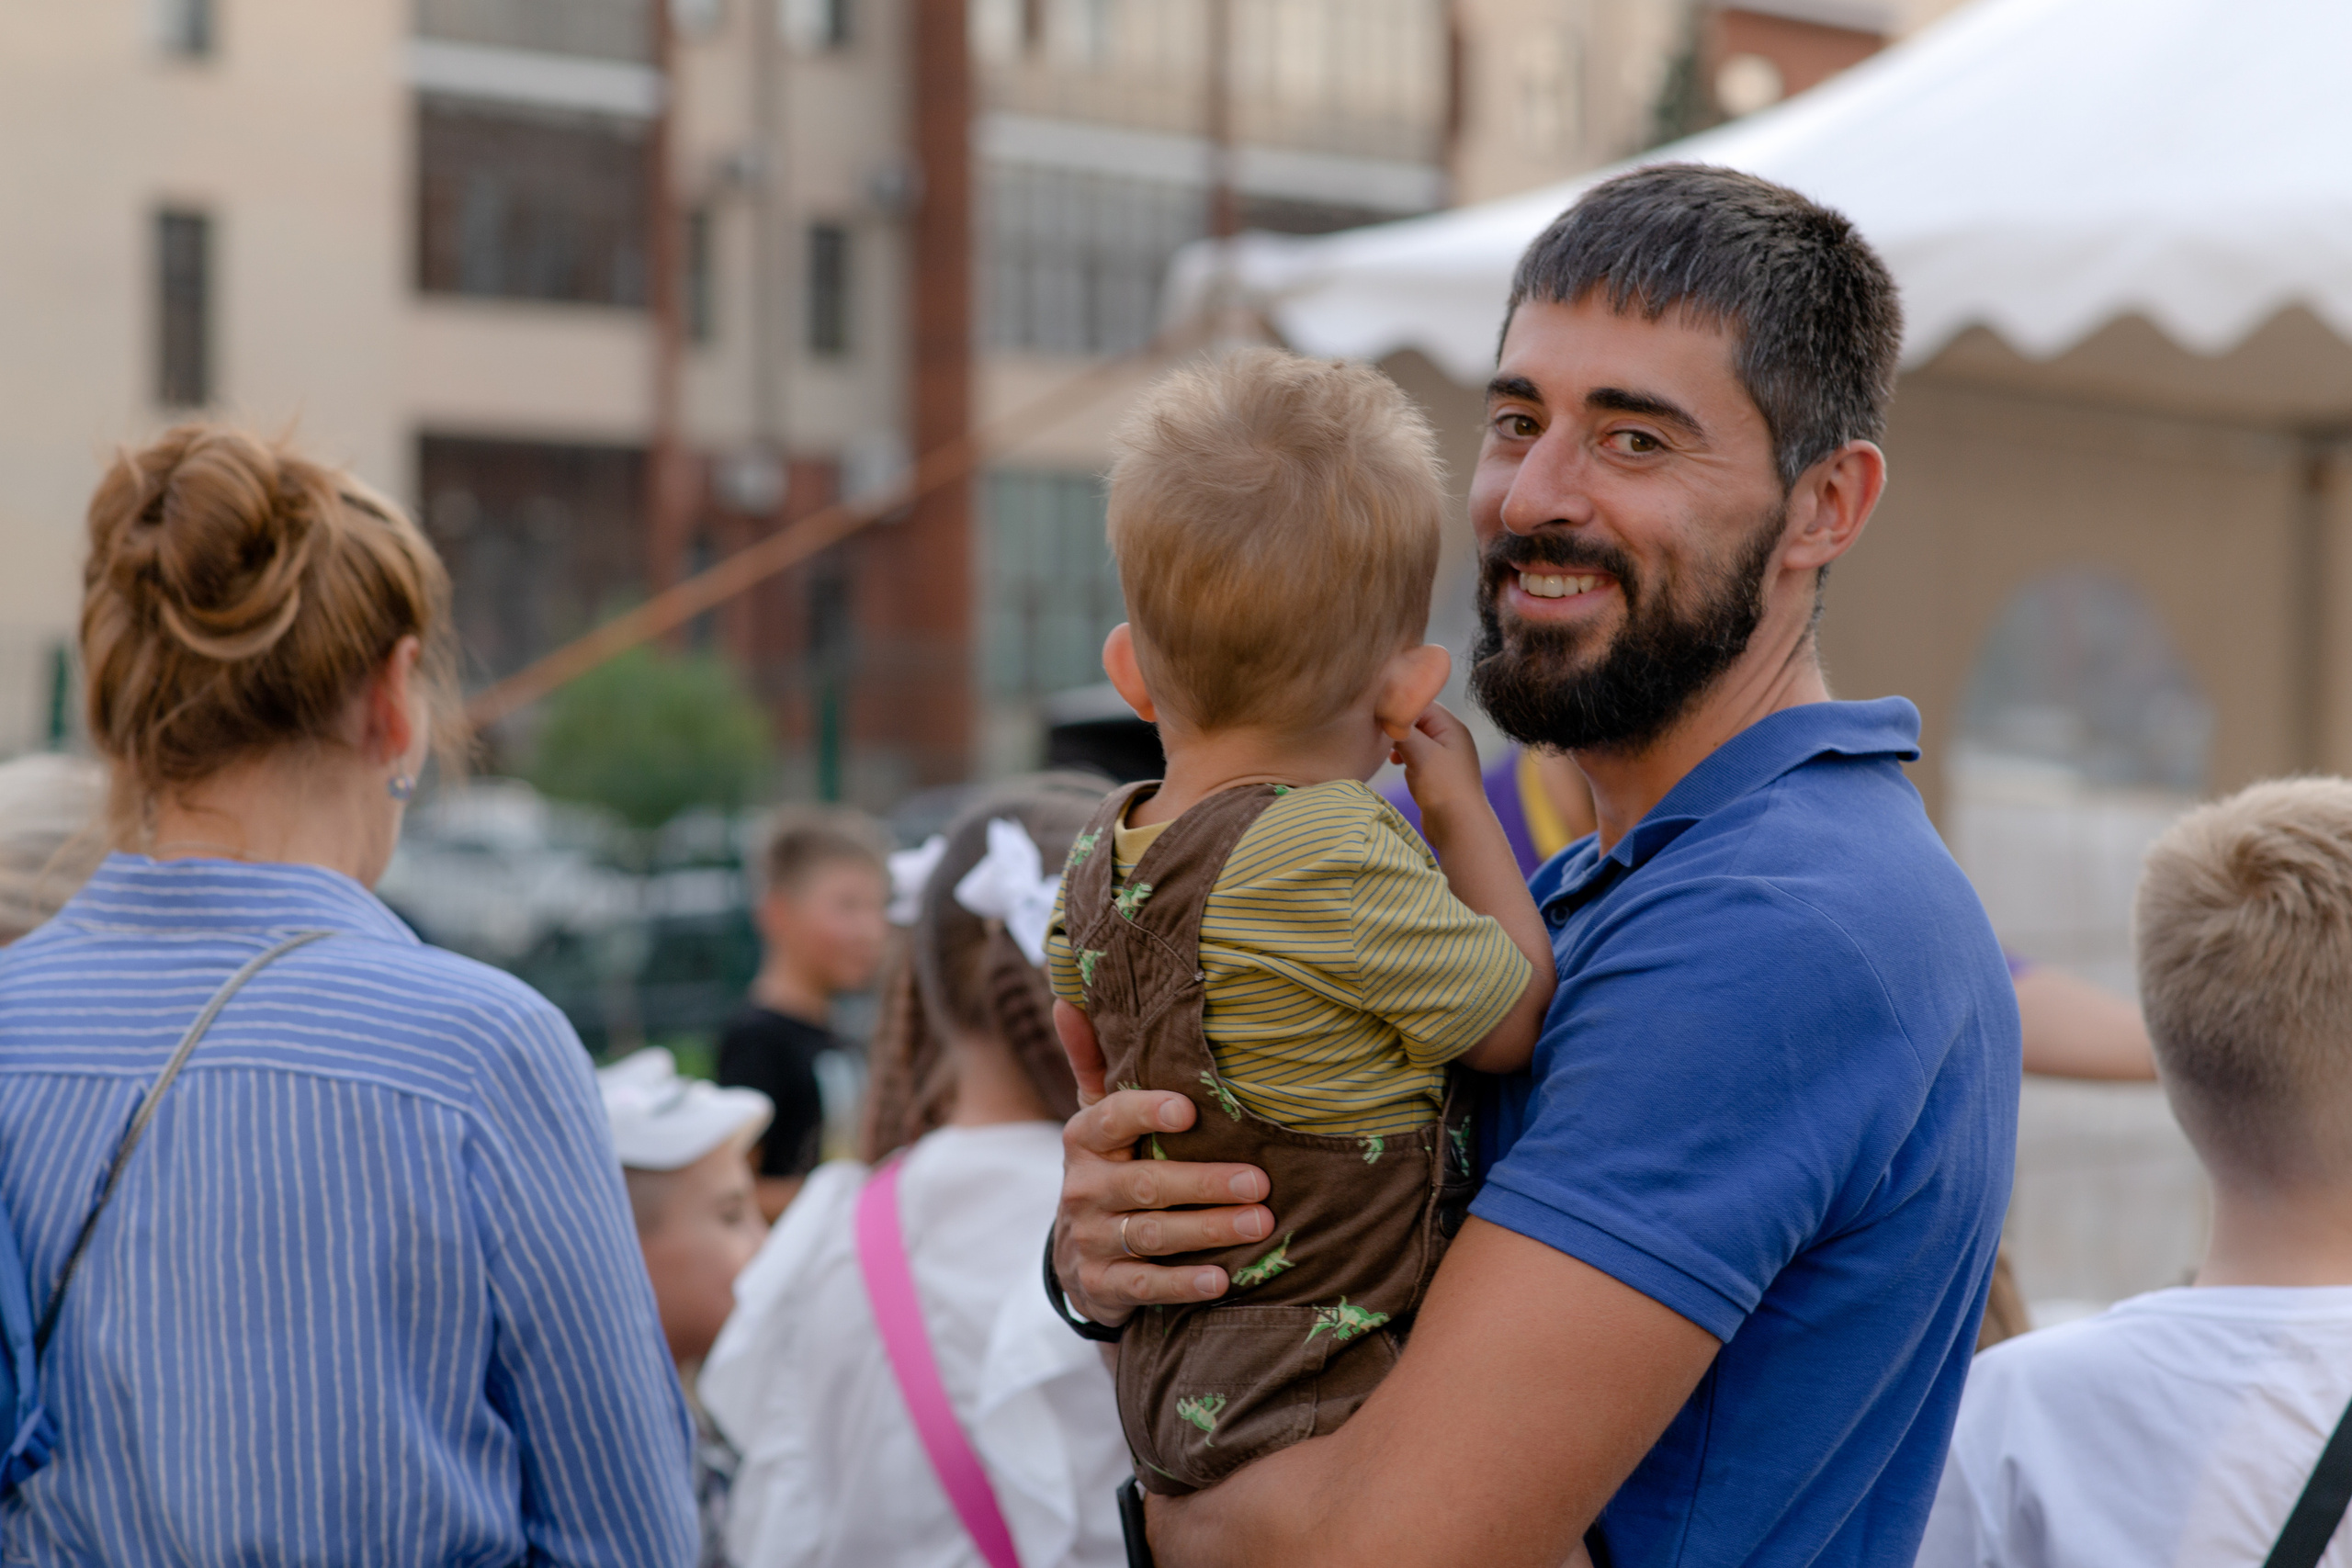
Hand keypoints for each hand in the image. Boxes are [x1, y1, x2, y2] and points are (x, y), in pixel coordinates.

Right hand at [1052, 1005, 1273, 1328]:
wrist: (1079, 1258)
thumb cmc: (1110, 1168)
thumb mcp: (1099, 1118)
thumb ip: (1094, 1061)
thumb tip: (1069, 996)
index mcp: (1085, 1139)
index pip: (1111, 1118)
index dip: (1146, 1112)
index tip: (1189, 1110)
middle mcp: (1083, 1189)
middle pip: (1146, 1184)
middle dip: (1204, 1183)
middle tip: (1260, 1181)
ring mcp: (1091, 1240)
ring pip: (1152, 1235)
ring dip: (1208, 1230)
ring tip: (1261, 1223)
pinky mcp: (1103, 1286)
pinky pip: (1146, 1286)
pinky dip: (1184, 1283)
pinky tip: (1222, 1279)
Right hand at [1392, 700, 1485, 824]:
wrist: (1459, 827)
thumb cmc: (1443, 788)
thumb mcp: (1420, 754)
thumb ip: (1402, 731)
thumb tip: (1385, 715)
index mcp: (1452, 727)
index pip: (1421, 704)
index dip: (1400, 708)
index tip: (1379, 717)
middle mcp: (1451, 737)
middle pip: (1417, 720)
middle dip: (1398, 727)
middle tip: (1381, 738)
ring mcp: (1445, 756)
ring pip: (1415, 738)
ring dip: (1400, 743)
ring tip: (1392, 756)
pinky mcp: (1437, 773)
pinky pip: (1416, 755)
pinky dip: (1405, 757)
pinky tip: (1398, 766)